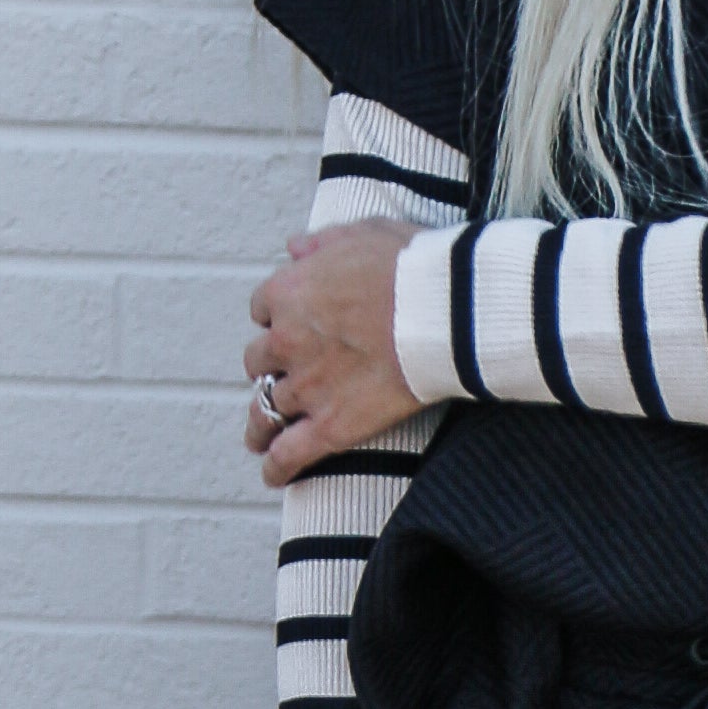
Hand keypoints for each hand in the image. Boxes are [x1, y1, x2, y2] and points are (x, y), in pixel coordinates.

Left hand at [247, 220, 419, 483]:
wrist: (448, 310)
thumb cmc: (413, 267)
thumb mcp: (363, 232)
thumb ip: (323, 242)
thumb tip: (295, 248)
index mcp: (289, 292)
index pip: (262, 309)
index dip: (277, 318)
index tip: (291, 325)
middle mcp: (287, 340)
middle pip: (258, 360)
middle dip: (270, 367)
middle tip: (286, 376)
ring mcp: (306, 386)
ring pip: (265, 409)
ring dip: (262, 421)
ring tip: (261, 434)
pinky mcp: (332, 426)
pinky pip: (289, 454)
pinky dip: (277, 467)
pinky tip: (273, 475)